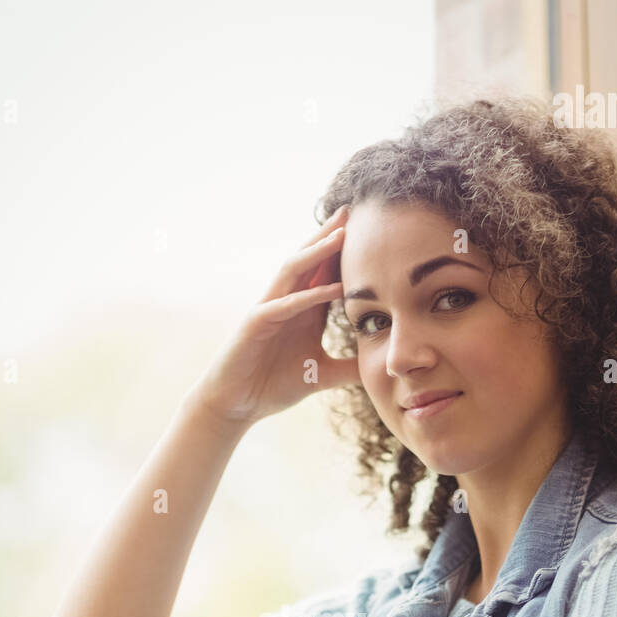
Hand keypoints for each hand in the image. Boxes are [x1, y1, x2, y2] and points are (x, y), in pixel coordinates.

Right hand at [189, 203, 360, 425]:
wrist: (237, 405)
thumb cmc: (272, 387)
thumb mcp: (322, 376)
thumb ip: (349, 368)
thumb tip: (380, 366)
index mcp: (303, 311)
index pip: (326, 274)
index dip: (344, 253)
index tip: (369, 231)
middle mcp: (286, 302)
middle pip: (309, 261)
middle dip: (329, 236)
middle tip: (352, 211)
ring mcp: (270, 309)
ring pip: (294, 272)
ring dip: (318, 252)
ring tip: (342, 234)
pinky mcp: (256, 324)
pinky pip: (285, 305)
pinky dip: (309, 296)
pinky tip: (333, 289)